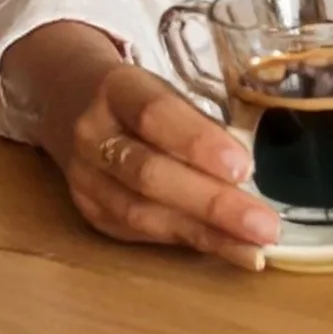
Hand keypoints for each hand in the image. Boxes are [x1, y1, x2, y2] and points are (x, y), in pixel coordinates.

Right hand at [6, 22, 280, 268]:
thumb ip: (199, 116)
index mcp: (118, 89)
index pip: (155, 114)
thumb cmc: (139, 93)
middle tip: (265, 225)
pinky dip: (188, 242)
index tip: (245, 167)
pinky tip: (229, 250)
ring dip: (205, 234)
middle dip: (212, 204)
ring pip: (142, 212)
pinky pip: (140, 231)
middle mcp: (92, 135)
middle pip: (150, 174)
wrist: (67, 101)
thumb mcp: (163, 83)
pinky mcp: (89, 211)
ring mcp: (85, 178)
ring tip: (255, 247)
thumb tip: (255, 162)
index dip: (198, 142)